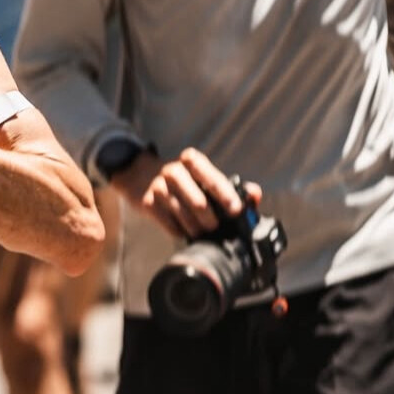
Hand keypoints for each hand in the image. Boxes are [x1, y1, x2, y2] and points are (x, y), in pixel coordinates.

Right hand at [111, 146, 257, 240]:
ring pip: (184, 216)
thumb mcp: (200, 173)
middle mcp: (173, 171)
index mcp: (191, 160)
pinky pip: (169, 225)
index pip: (212, 179)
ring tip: (202, 233)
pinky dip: (180, 231)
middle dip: (211, 220)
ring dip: (196, 230)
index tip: (236, 211)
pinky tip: (184, 231)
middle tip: (216, 228)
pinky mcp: (147, 203)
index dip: (226, 196)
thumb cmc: (179, 177)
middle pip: (199, 203)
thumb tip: (255, 195)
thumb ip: (229, 184)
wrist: (137, 173)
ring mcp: (159, 187)